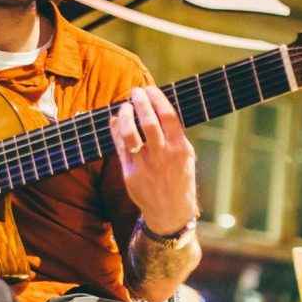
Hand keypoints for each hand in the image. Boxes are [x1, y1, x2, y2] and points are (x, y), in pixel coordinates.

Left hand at [110, 85, 197, 233]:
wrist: (170, 212)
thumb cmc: (178, 179)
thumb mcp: (185, 156)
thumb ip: (173, 134)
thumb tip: (156, 107)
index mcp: (181, 149)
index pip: (169, 116)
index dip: (157, 99)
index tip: (150, 89)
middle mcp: (164, 156)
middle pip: (149, 122)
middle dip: (140, 102)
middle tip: (135, 91)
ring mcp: (146, 165)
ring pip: (130, 134)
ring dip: (125, 115)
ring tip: (125, 106)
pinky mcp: (130, 174)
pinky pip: (120, 147)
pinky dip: (116, 131)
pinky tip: (115, 121)